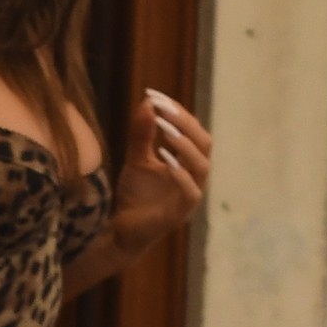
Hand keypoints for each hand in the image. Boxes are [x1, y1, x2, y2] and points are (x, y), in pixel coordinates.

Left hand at [108, 89, 211, 257]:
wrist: (123, 230)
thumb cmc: (136, 195)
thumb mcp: (136, 159)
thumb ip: (142, 134)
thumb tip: (147, 102)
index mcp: (188, 162)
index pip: (193, 131)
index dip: (178, 112)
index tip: (154, 95)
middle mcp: (195, 176)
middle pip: (204, 144)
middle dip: (185, 123)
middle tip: (162, 108)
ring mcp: (190, 195)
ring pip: (202, 167)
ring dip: (184, 146)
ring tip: (165, 131)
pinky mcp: (181, 213)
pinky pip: (190, 192)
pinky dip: (180, 175)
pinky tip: (165, 160)